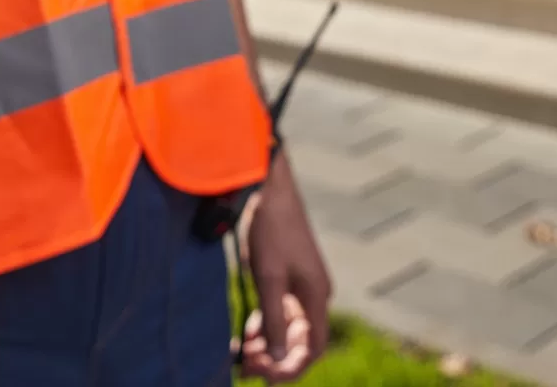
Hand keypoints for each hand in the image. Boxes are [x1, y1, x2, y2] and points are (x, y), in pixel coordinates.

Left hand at [239, 153, 330, 381]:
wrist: (269, 189)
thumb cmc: (271, 230)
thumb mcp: (268, 278)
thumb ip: (273, 319)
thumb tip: (277, 357)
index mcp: (316, 296)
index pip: (313, 347)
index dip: (292, 367)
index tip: (267, 378)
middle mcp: (313, 295)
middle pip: (298, 342)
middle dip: (274, 358)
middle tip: (245, 367)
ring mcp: (299, 287)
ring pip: (285, 330)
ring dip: (266, 345)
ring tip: (240, 354)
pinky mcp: (285, 279)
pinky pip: (277, 314)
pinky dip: (262, 327)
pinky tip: (244, 334)